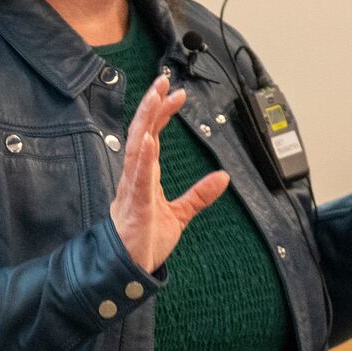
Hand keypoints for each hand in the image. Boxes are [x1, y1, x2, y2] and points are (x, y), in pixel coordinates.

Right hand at [110, 75, 229, 272]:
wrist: (128, 270)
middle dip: (152, 106)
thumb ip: (199, 195)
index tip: (177, 93)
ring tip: (155, 97)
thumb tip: (223, 177)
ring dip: (146, 121)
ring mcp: (133, 189)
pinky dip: (143, 158)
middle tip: (164, 81)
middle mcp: (136, 177)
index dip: (163, 113)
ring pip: (137, 147)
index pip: (153, 136)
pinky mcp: (136, 206)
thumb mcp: (179, 215)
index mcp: (145, 176)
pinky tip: (149, 140)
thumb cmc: (144, 242)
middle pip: (142, 132)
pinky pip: (139, 179)